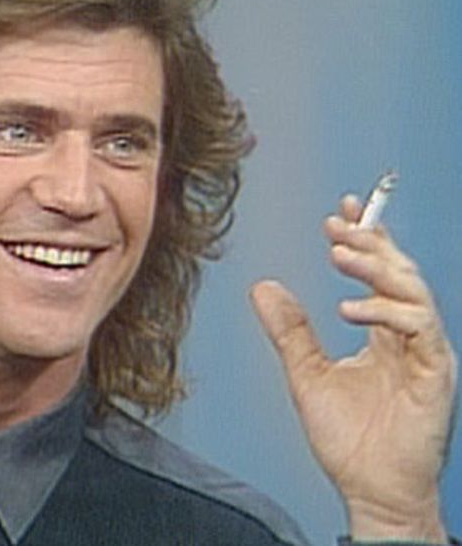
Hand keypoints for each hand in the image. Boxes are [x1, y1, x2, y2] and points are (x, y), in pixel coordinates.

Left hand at [250, 196, 456, 541]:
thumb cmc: (347, 438)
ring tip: (339, 253)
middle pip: (399, 272)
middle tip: (338, 223)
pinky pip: (420, 328)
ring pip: (413, 290)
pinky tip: (350, 309)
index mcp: (383, 332)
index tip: (341, 210)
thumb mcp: (307, 374)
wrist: (369, 489)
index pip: (379, 273)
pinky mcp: (434, 373)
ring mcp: (424, 352)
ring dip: (377, 267)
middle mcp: (407, 336)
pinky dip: (386, 312)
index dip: (366, 237)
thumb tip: (263, 287)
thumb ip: (290, 331)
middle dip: (371, 241)